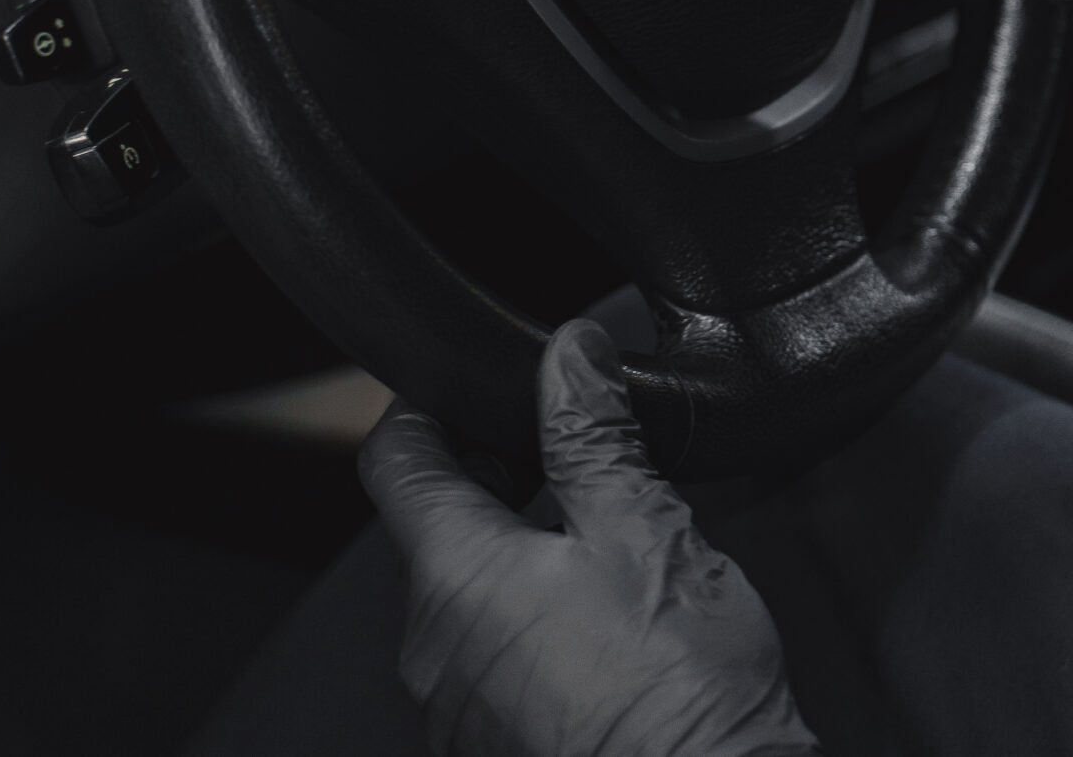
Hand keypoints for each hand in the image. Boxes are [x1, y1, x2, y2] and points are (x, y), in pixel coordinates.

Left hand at [359, 321, 818, 756]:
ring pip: (467, 601)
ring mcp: (457, 709)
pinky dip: (533, 628)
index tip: (476, 389)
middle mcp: (433, 648)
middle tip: (571, 461)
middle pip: (435, 530)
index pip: (396, 459)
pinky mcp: (492, 749)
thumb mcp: (645, 528)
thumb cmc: (677, 689)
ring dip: (520, 561)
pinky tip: (606, 628)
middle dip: (496, 481)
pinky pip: (492, 664)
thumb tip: (571, 356)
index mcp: (456, 574)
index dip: (431, 408)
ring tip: (606, 548)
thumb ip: (595, 432)